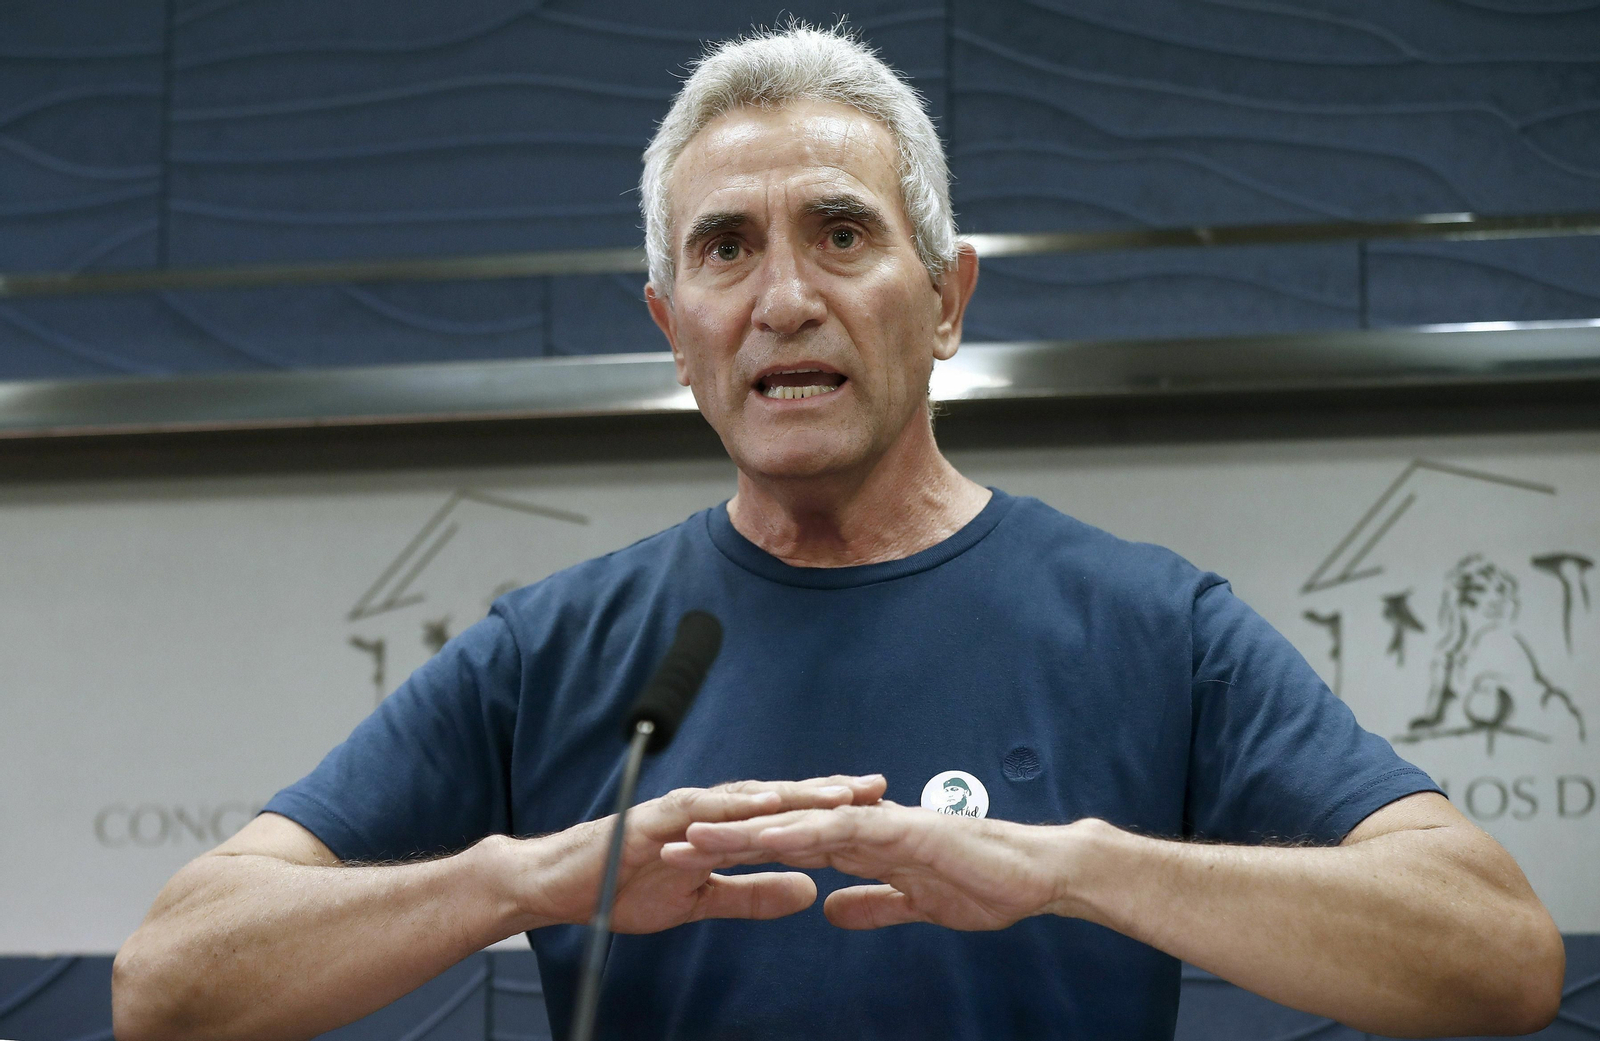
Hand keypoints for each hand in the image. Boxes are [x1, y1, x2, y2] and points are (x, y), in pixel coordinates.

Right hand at [505, 775, 886, 933]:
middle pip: (781, 796)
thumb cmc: (623, 884)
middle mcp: (710, 809)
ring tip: (842, 793)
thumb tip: (808, 891)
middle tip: (880, 788)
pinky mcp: (658, 818)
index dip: (831, 811)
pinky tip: (773, 803)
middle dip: (830, 791)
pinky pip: (705, 810)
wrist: (560, 885)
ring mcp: (686, 809)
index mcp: (723, 825)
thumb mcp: (702, 898)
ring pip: (753, 796)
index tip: (879, 809)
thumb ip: (753, 893)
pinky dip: (740, 805)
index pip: (787, 814)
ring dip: (799, 793)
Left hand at [661, 800, 1081, 930]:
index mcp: (862, 844)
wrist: (1036, 874)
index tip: (697, 861)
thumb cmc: (985, 885)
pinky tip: (772, 836)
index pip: (788, 845)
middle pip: (780, 827)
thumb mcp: (914, 906)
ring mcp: (879, 822)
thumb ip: (873, 904)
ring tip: (700, 836)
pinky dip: (807, 830)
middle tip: (672, 841)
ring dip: (748, 829)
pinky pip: (844, 829)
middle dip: (726, 836)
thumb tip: (832, 911)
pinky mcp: (901, 829)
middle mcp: (862, 825)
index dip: (740, 852)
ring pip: (799, 821)